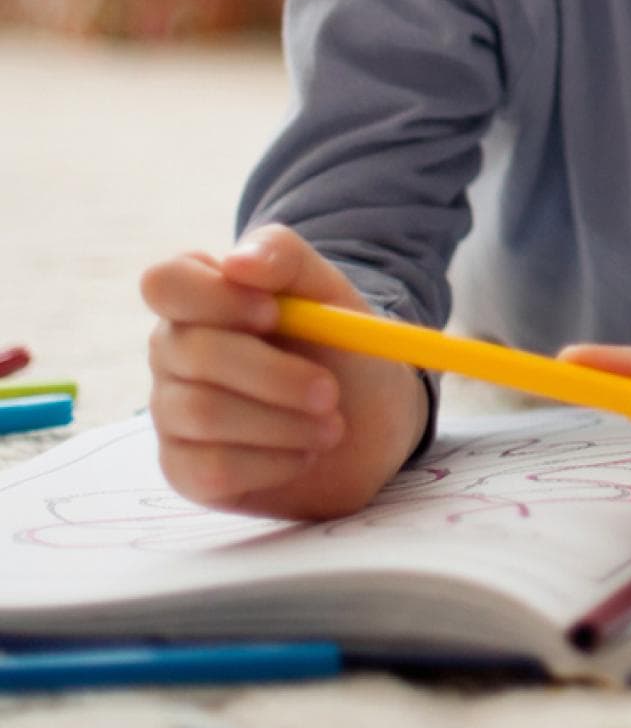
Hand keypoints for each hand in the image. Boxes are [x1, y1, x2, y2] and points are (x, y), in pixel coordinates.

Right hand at [140, 223, 427, 519]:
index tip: (274, 313)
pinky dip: (274, 461)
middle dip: (274, 374)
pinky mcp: (183, 469)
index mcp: (201, 296)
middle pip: (190, 353)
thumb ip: (285, 259)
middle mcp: (173, 351)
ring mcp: (171, 411)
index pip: (164, 283)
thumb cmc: (340, 345)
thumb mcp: (329, 291)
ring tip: (331, 424)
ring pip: (203, 413)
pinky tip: (303, 453)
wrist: (370, 420)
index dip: (214, 297)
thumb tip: (236, 263)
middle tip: (330, 392)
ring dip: (284, 421)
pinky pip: (211, 468)